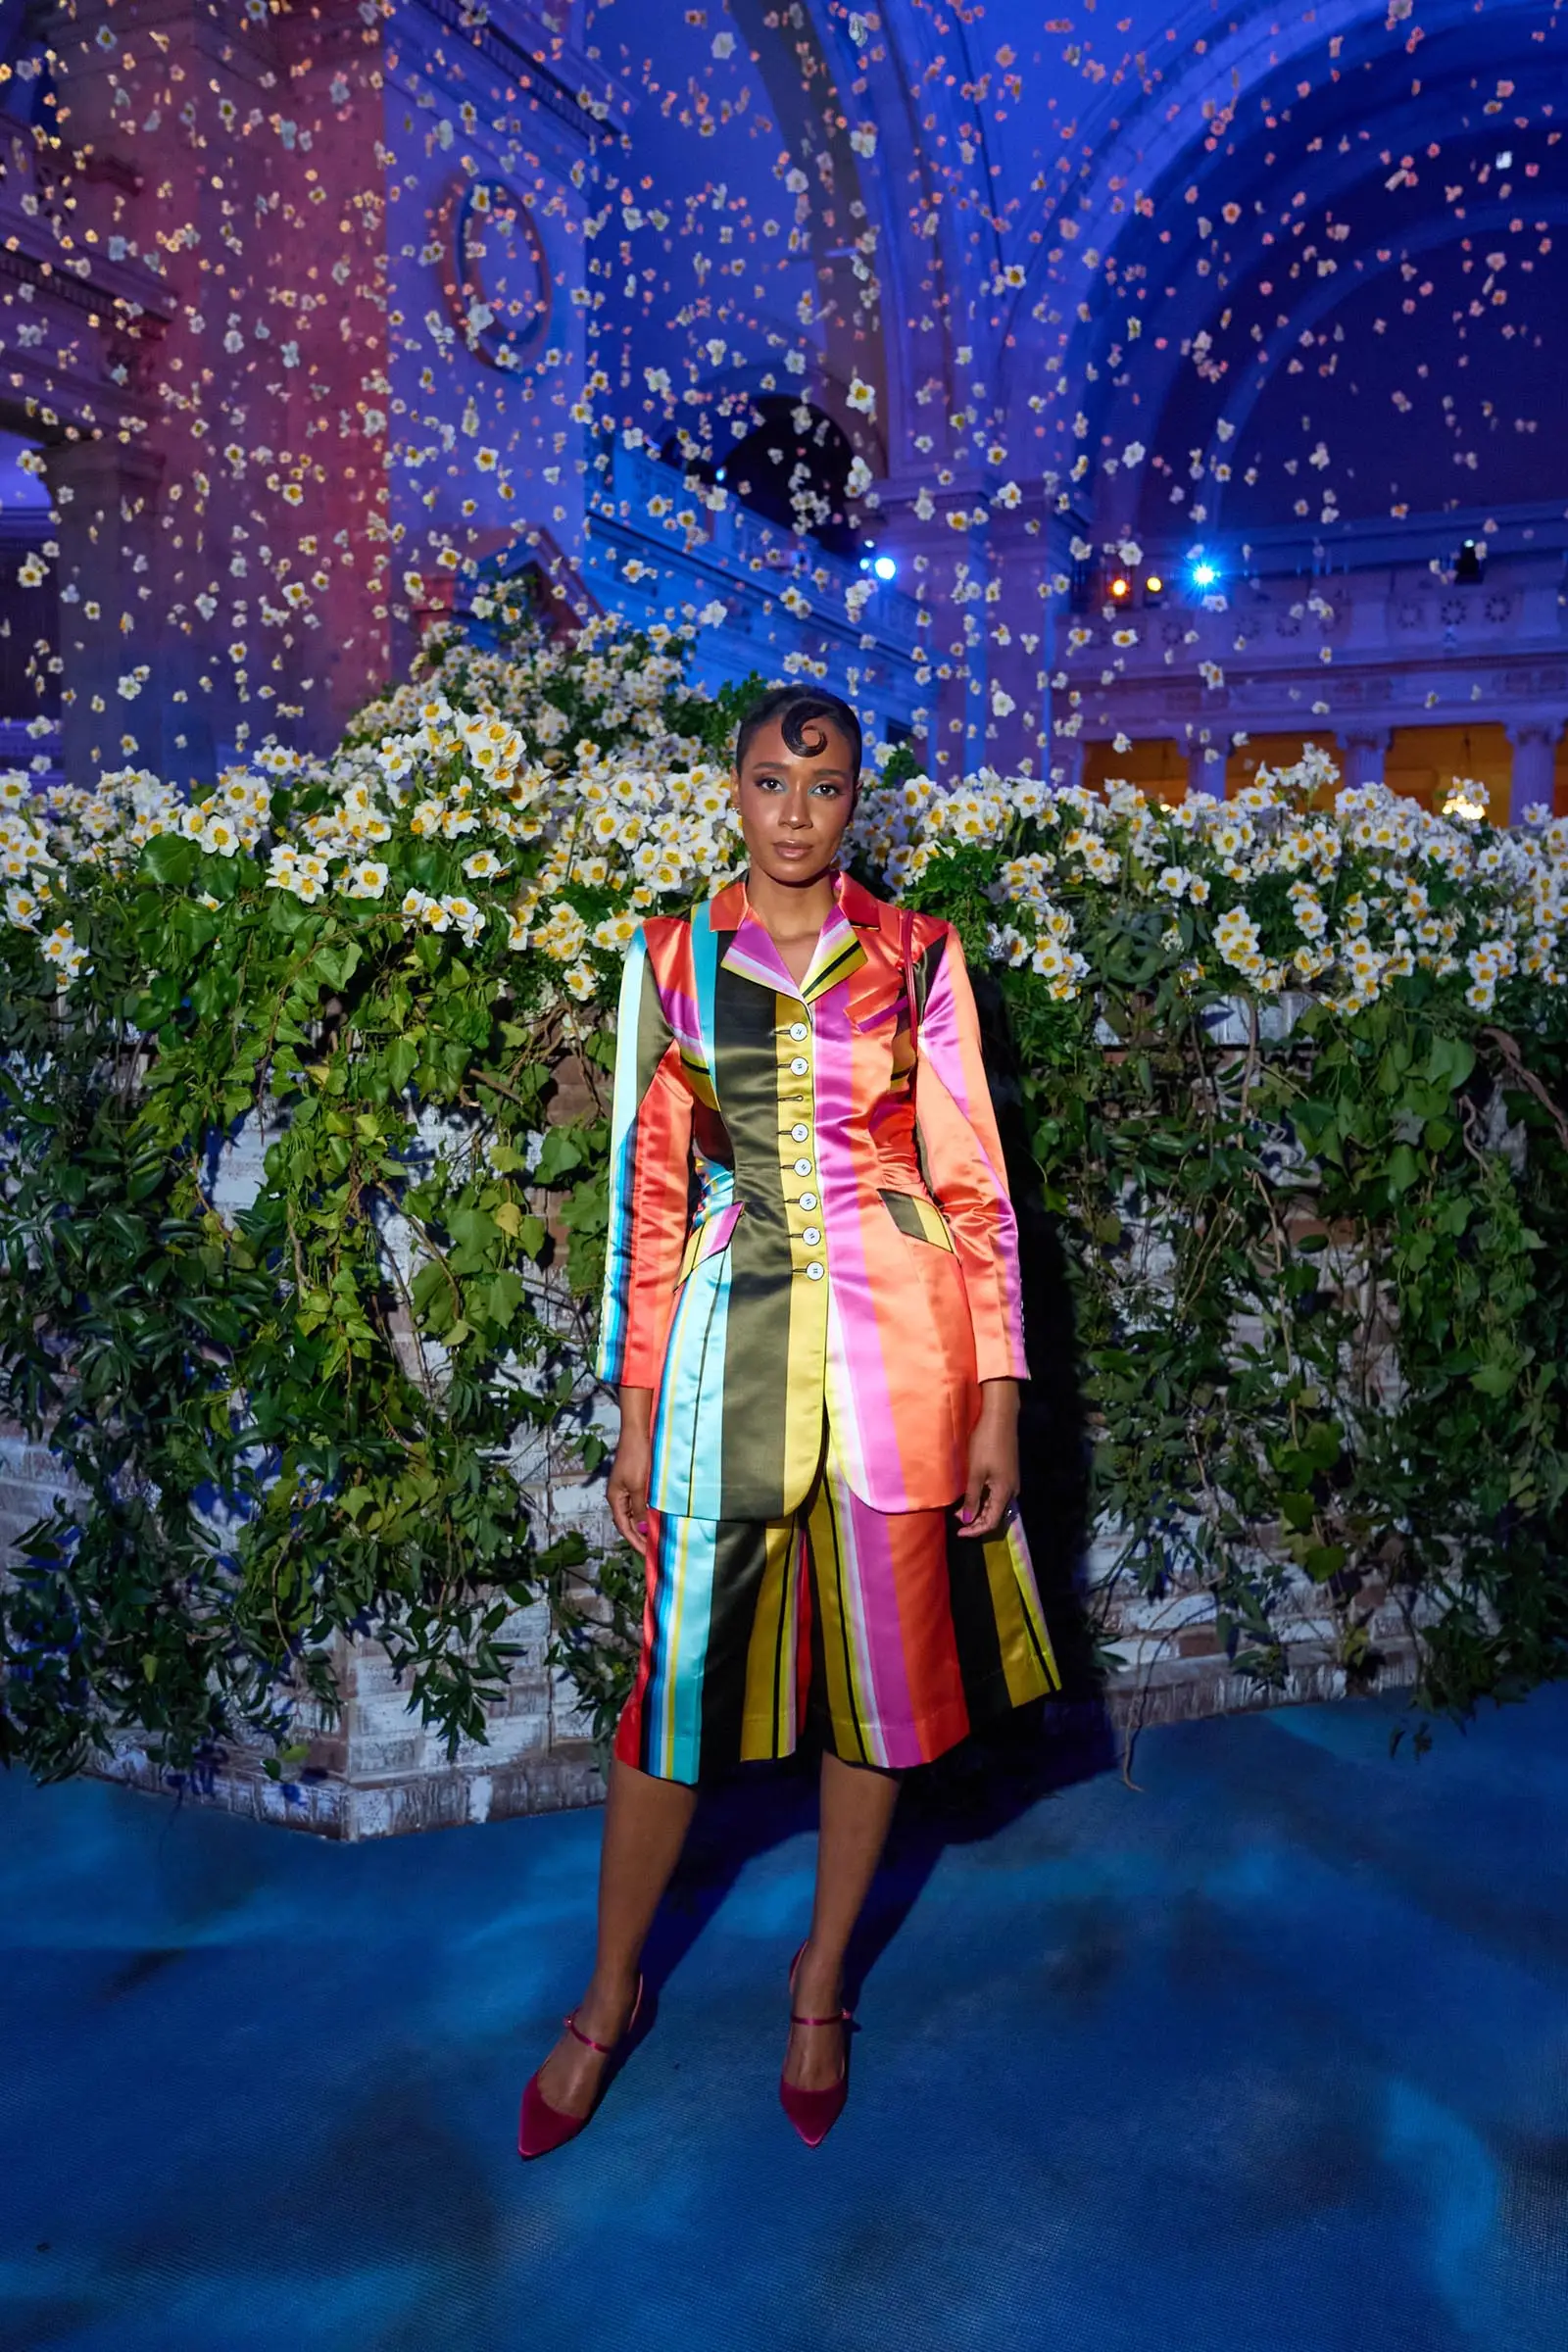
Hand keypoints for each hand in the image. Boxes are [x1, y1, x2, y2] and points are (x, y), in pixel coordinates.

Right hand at [607, 1389, 653, 1555]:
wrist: (639, 1433)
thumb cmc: (637, 1458)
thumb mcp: (639, 1486)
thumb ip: (641, 1508)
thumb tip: (644, 1530)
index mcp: (616, 1498)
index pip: (624, 1526)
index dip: (635, 1541)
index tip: (647, 1554)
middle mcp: (620, 1496)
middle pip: (629, 1522)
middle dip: (640, 1537)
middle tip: (655, 1551)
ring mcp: (629, 1489)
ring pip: (637, 1514)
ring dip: (646, 1526)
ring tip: (659, 1539)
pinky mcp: (638, 1482)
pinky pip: (643, 1503)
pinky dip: (650, 1513)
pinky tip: (660, 1519)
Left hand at [957, 1379, 1019, 1540]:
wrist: (1000, 1418)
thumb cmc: (985, 1443)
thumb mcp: (975, 1472)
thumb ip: (972, 1497)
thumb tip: (966, 1519)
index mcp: (1004, 1492)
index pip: (991, 1522)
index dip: (974, 1530)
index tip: (958, 1532)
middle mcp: (1012, 1491)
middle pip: (995, 1516)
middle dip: (976, 1522)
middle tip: (957, 1522)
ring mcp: (1011, 1482)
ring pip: (996, 1506)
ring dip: (979, 1511)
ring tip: (961, 1511)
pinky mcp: (1008, 1474)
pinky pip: (997, 1496)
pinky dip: (984, 1501)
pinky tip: (972, 1497)